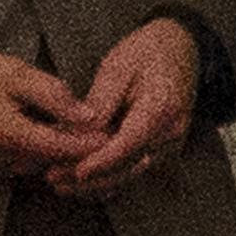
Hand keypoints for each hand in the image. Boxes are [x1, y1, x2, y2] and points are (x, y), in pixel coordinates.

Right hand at [0, 41, 104, 181]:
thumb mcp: (16, 73)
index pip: (59, 148)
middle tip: (101, 133)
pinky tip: (46, 135)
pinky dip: (34, 153)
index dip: (88, 144)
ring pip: (33, 165)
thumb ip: (54, 96)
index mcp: (5, 133)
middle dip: (74, 149)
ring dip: (54, 152)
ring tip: (78, 133)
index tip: (111, 136)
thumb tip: (88, 115)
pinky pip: (16, 164)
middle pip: (48, 161)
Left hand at [62, 17, 202, 192]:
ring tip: (60, 184)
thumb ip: (101, 100)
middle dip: (91, 179)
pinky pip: (134, 172)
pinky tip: (81, 183)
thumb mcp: (118, 66)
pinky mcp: (162, 151)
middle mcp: (171, 133)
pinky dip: (108, 180)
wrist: (181, 51)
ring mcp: (170, 145)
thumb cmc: (148, 52)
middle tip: (54, 178)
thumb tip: (82, 130)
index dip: (103, 161)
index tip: (77, 172)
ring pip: (131, 175)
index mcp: (162, 107)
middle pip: (130, 167)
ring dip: (96, 185)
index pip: (130, 143)